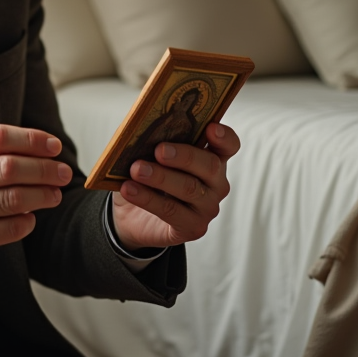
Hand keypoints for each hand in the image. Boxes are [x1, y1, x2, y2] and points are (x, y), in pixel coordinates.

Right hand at [0, 124, 72, 279]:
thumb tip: (45, 147)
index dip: (32, 139)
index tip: (54, 146)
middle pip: (10, 167)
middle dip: (45, 169)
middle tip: (63, 172)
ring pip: (15, 198)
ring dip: (43, 195)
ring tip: (55, 194)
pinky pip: (12, 227)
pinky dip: (28, 220)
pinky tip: (31, 216)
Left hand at [110, 123, 239, 251]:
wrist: (132, 214)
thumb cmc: (147, 176)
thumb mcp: (150, 156)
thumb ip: (155, 142)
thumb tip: (141, 130)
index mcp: (211, 158)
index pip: (228, 145)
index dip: (223, 136)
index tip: (210, 128)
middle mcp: (216, 183)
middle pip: (210, 166)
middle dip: (184, 156)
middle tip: (159, 150)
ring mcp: (207, 207)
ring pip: (189, 188)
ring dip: (161, 177)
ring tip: (137, 169)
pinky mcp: (193, 228)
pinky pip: (171, 211)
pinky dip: (147, 198)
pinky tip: (129, 189)